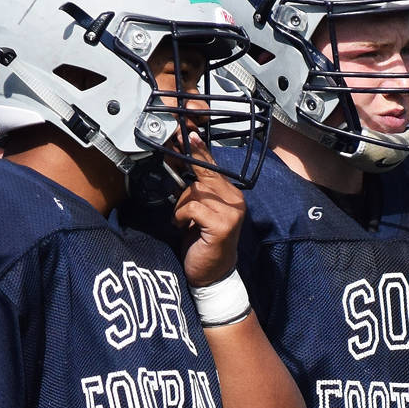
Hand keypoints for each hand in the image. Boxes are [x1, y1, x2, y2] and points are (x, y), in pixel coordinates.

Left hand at [173, 136, 245, 287]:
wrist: (210, 274)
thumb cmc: (200, 241)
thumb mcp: (197, 209)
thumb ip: (194, 187)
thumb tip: (177, 158)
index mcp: (231, 193)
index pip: (213, 166)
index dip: (198, 150)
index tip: (187, 132)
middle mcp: (236, 199)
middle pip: (204, 173)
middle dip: (186, 169)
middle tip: (172, 153)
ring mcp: (231, 212)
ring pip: (195, 190)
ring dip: (181, 205)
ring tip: (182, 221)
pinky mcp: (223, 224)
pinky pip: (193, 207)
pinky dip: (181, 216)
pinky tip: (184, 227)